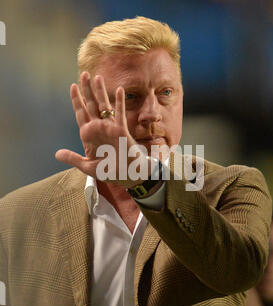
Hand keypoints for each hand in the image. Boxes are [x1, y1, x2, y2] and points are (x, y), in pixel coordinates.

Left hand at [55, 72, 144, 187]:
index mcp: (89, 135)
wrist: (126, 176)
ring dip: (100, 91)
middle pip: (90, 104)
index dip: (76, 100)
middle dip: (86, 89)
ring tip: (97, 77)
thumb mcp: (87, 166)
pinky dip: (119, 102)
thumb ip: (73, 158)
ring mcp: (110, 127)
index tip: (72, 86)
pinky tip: (119, 90)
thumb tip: (56, 154)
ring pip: (104, 105)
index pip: (80, 113)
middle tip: (83, 74)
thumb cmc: (109, 171)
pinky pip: (119, 114)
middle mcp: (98, 128)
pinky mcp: (121, 130)